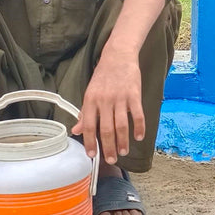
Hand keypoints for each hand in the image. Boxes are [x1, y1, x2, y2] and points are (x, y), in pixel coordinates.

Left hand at [72, 46, 143, 163]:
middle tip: (111, 159)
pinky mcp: (134, 94)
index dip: (90, 142)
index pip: (88, 126)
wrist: (118, 56)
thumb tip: (76, 130)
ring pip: (121, 125)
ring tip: (123, 151)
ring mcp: (120, 97)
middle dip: (108, 147)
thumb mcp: (90, 93)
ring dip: (122, 141)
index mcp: (90, 100)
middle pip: (106, 129)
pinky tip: (139, 137)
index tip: (92, 155)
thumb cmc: (103, 76)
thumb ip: (85, 113)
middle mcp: (104, 100)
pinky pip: (137, 115)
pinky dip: (139, 128)